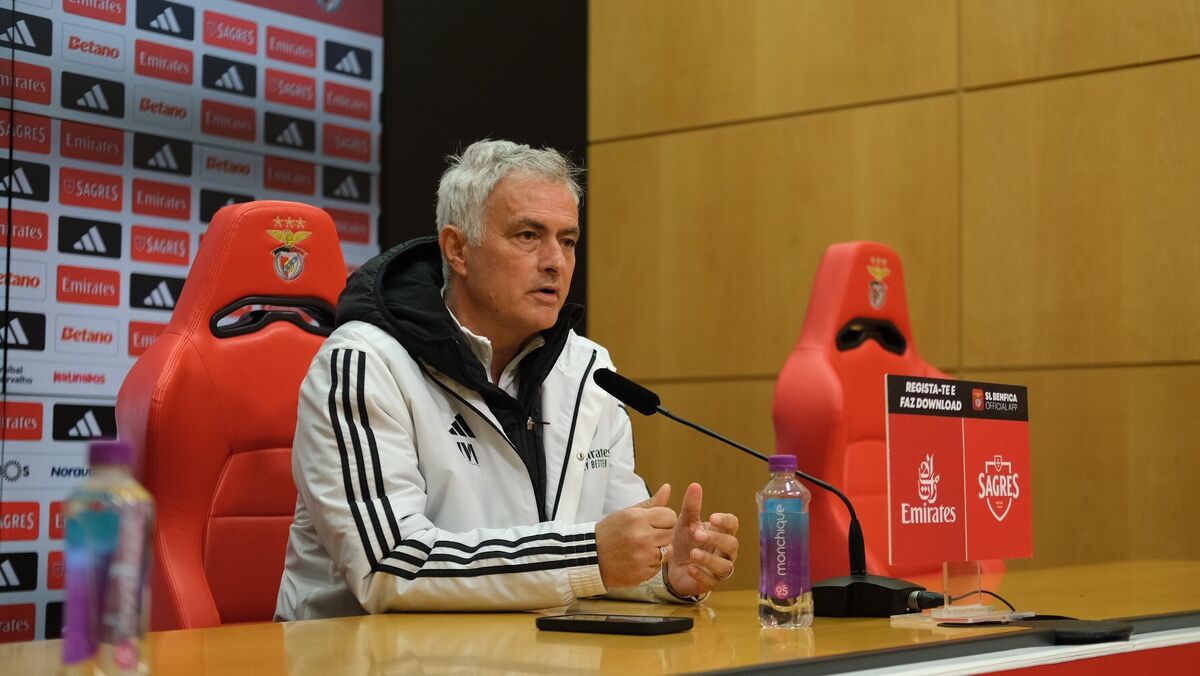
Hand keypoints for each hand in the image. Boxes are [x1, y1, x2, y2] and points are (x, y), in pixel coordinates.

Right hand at [596, 484, 676, 587]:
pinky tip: (637, 559)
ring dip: (659, 550)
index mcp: (638, 518)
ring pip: (668, 552)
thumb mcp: (627, 513)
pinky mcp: (642, 573)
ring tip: (643, 548)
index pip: (670, 516)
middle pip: (671, 534)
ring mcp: (642, 557)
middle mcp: (642, 537)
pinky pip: (659, 567)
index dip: (665, 520)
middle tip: (648, 536)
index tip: (654, 523)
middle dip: (663, 534)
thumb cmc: (610, 532)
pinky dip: (651, 564)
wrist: (590, 556)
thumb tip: (668, 487)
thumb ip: (651, 503)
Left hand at [664, 483, 739, 597]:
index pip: (733, 524)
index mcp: (722, 532)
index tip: (711, 517)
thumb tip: (695, 485)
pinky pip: (712, 581)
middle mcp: (725, 551)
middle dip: (715, 539)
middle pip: (731, 545)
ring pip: (725, 566)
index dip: (725, 521)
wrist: (673, 565)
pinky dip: (701, 574)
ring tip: (693, 553)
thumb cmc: (685, 541)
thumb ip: (691, 507)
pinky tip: (690, 568)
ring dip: (709, 559)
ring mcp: (720, 568)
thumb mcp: (685, 523)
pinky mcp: (711, 583)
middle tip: (697, 534)